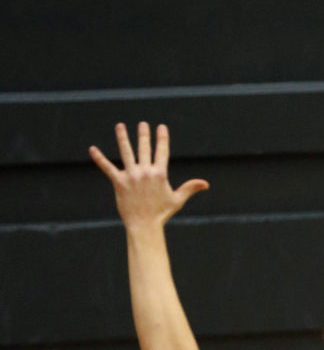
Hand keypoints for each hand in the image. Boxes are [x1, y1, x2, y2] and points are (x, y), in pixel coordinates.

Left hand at [90, 122, 208, 228]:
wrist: (144, 225)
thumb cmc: (161, 213)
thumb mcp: (177, 199)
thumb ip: (190, 188)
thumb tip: (205, 184)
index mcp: (160, 174)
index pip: (161, 151)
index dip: (162, 138)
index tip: (161, 127)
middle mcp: (145, 172)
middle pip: (144, 148)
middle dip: (144, 134)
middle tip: (143, 124)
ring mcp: (131, 176)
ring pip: (126, 152)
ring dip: (123, 137)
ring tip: (120, 125)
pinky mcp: (118, 182)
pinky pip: (107, 167)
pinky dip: (99, 158)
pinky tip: (92, 149)